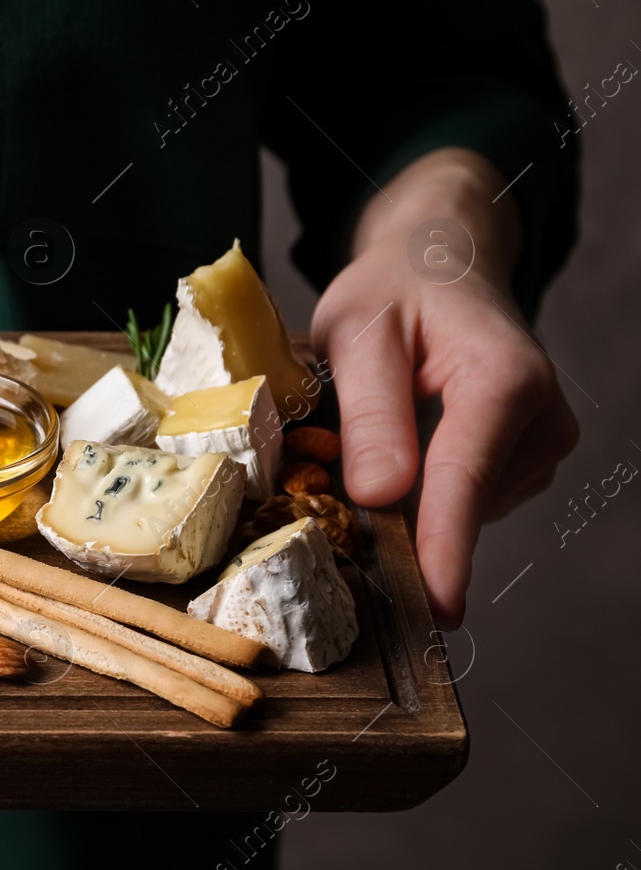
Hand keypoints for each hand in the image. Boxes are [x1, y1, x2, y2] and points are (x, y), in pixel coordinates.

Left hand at [311, 149, 578, 624]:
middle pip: (458, 504)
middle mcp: (540, 418)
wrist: (440, 265)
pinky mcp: (523, 464)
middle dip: (394, 518)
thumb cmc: (394, 291)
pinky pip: (462, 502)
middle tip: (329, 487)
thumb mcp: (356, 333)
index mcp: (504, 379)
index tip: (437, 604)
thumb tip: (380, 496)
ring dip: (405, 500)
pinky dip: (421, 494)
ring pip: (458, 510)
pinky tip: (399, 452)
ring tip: (371, 439)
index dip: (444, 547)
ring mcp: (539, 446)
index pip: (465, 479)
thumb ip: (369, 412)